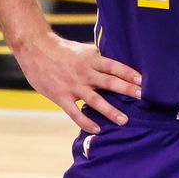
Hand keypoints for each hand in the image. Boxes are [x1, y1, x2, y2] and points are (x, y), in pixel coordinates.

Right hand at [11, 32, 142, 132]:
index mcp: (91, 59)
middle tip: (143, 98)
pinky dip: (86, 122)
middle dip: (127, 90)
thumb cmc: (60, 50)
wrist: (35, 49)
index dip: (129, 73)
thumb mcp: (82, 50)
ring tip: (124, 120)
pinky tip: (97, 128)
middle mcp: (85, 72)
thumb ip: (96, 60)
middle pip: (110, 82)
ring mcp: (73, 86)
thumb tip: (113, 67)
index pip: (114, 66)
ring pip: (96, 100)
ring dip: (111, 111)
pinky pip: (75, 113)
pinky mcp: (61, 96)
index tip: (144, 81)